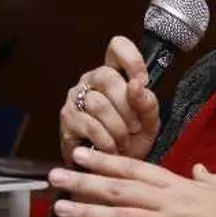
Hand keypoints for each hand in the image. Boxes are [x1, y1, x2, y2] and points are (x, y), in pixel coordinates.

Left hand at [49, 147, 215, 216]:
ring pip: (120, 215)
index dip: (106, 160)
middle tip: (56, 174)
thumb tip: (197, 170)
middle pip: (120, 188)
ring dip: (87, 211)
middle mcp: (171, 201)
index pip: (136, 168)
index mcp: (183, 185)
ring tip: (60, 208)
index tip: (82, 152)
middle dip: (85, 180)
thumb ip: (208, 178)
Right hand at [59, 36, 160, 163]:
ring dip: (118, 128)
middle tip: (135, 126)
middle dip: (127, 105)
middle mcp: (91, 79)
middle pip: (107, 76)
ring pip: (99, 104)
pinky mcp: (67, 119)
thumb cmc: (131, 140)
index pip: (117, 47)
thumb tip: (138, 85)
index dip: (131, 59)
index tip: (143, 81)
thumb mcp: (148, 121)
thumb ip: (147, 102)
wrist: (112, 169)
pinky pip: (90, 125)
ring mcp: (76, 97)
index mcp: (114, 73)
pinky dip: (107, 140)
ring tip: (124, 141)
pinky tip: (112, 148)